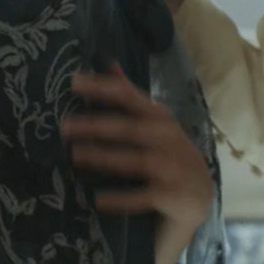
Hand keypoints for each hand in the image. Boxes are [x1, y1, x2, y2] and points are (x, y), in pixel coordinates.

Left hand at [65, 67, 213, 263]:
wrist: (200, 195)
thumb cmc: (167, 155)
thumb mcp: (153, 124)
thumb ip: (130, 97)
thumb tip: (109, 63)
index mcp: (158, 117)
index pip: (128, 96)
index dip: (101, 88)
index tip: (72, 82)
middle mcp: (167, 138)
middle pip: (128, 128)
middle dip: (95, 126)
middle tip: (64, 127)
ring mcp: (172, 167)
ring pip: (133, 160)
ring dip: (103, 157)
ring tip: (75, 156)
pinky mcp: (172, 195)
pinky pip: (142, 197)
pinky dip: (121, 199)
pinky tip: (98, 200)